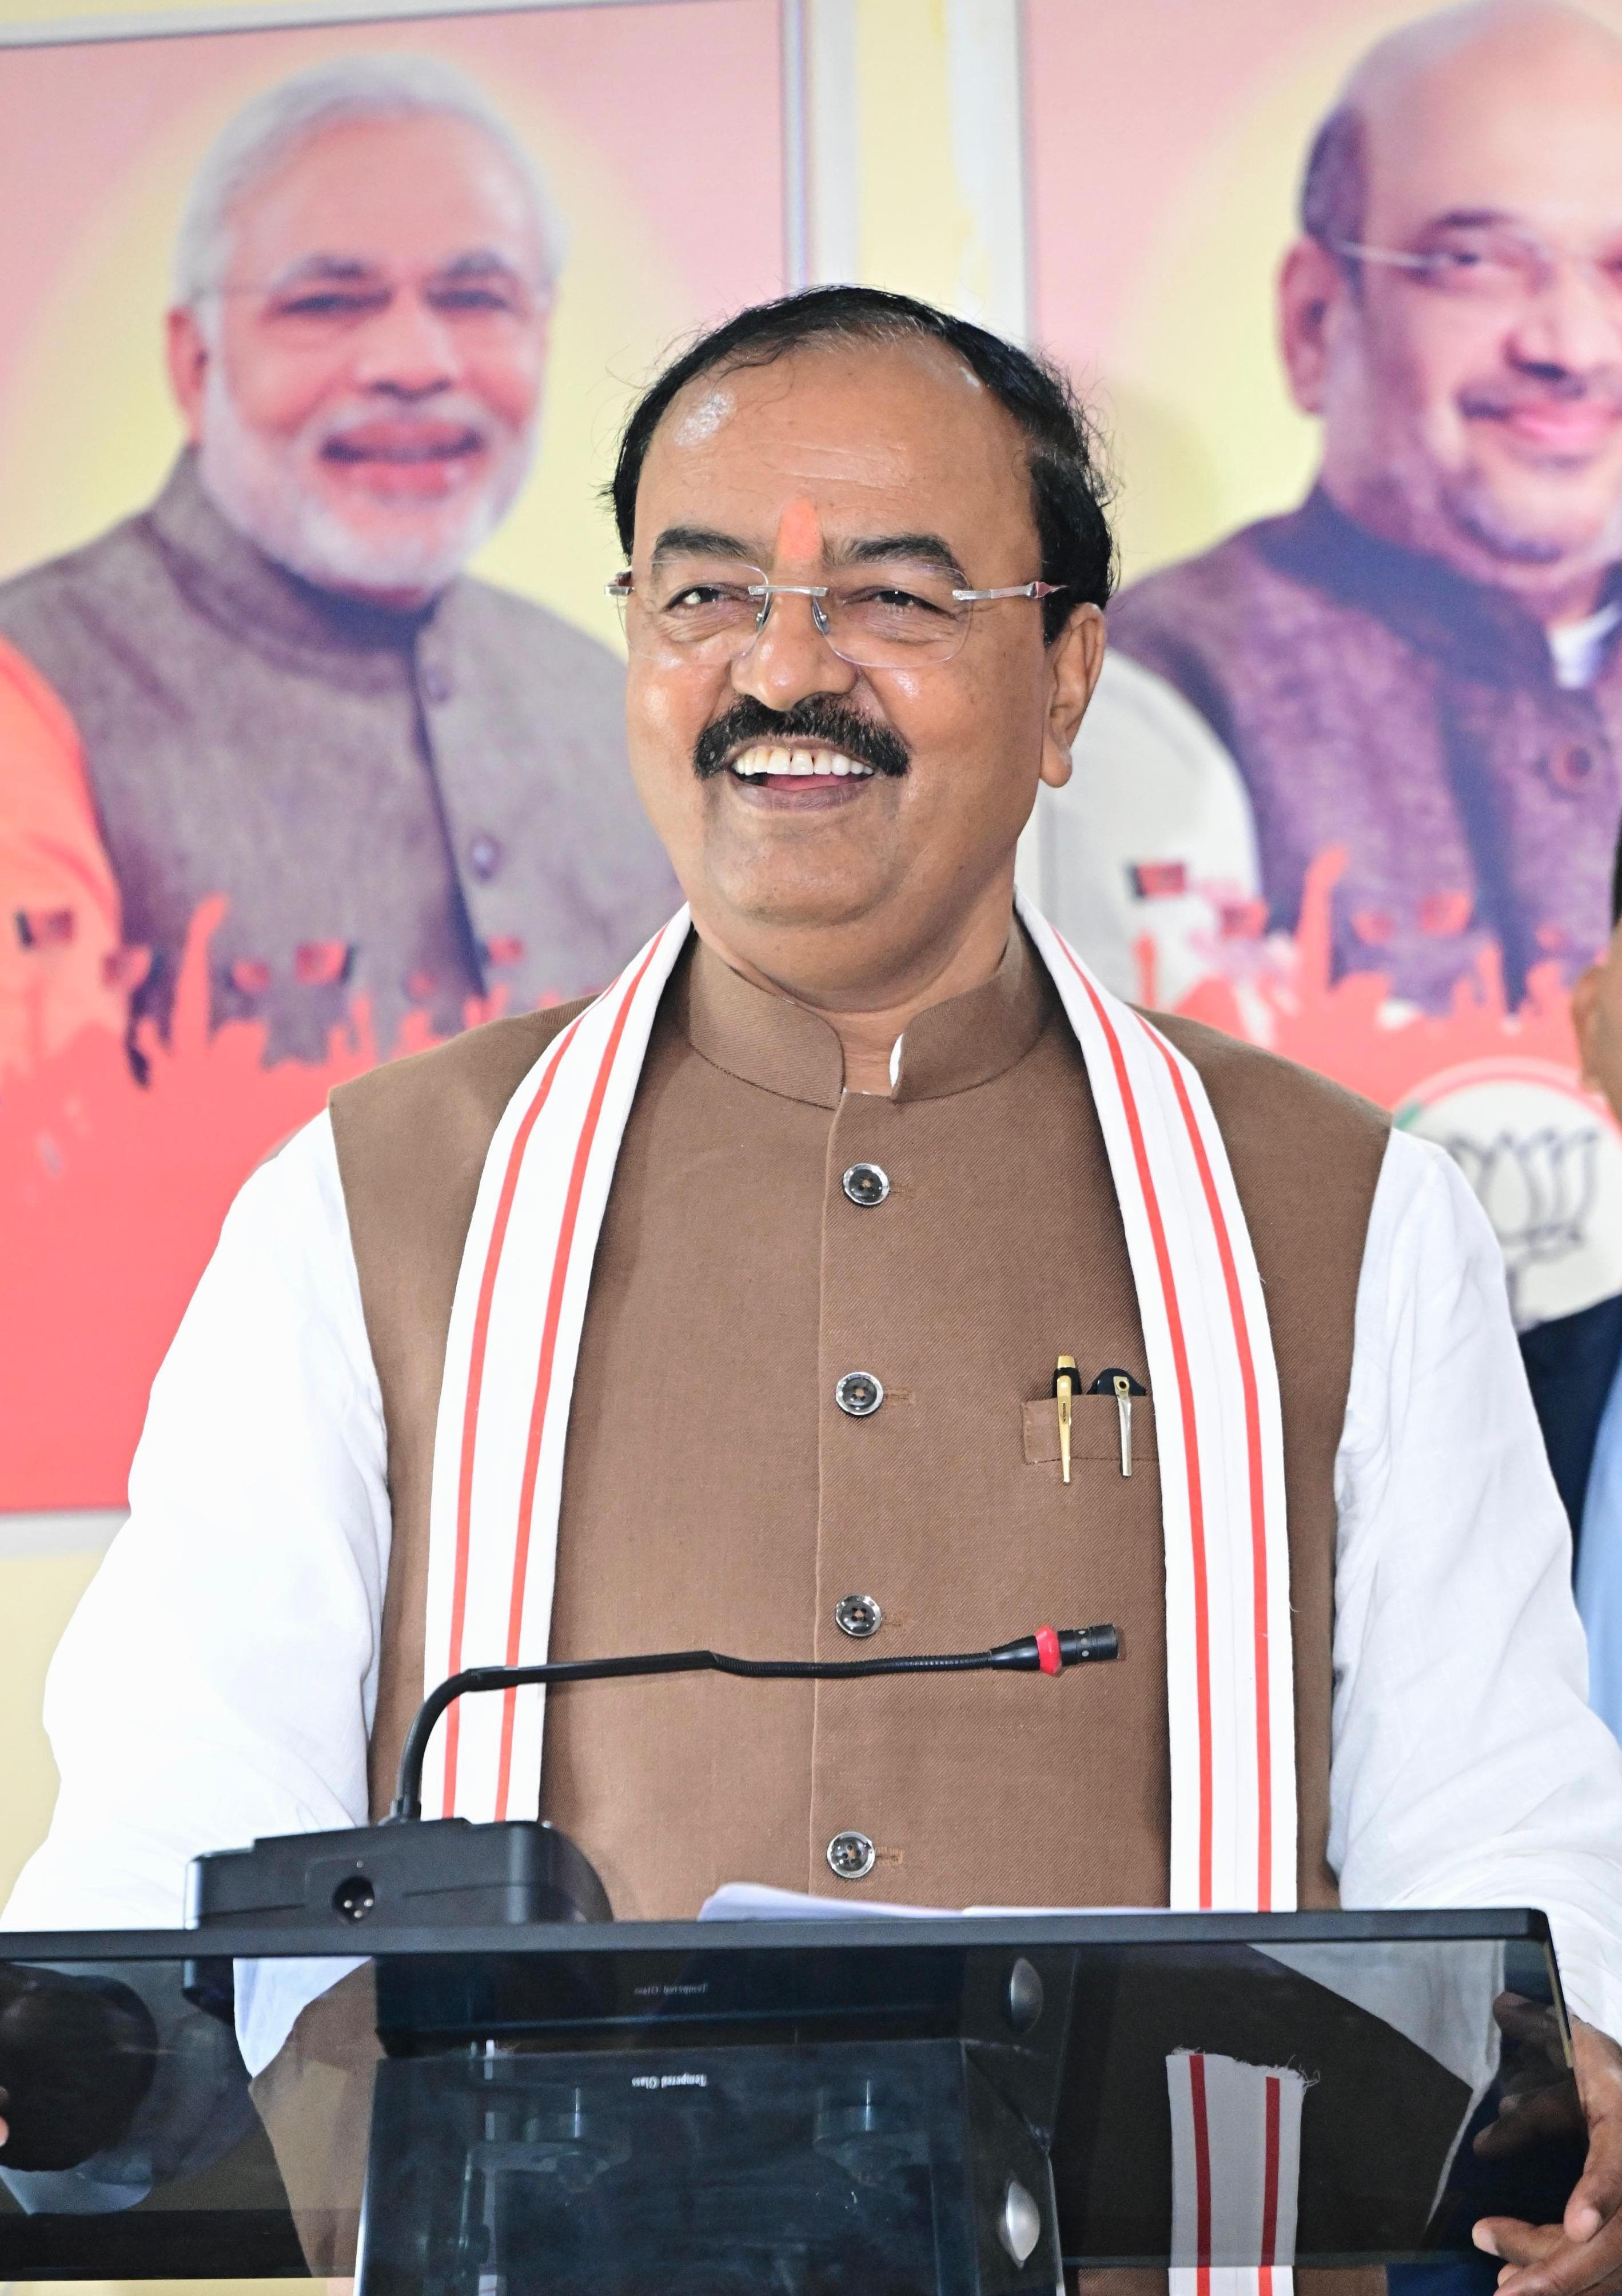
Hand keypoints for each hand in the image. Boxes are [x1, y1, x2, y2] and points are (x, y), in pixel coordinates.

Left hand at [1476, 2008, 1621, 2295]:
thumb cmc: (1612, 2065)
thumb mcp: (1581, 2057)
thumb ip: (1538, 2078)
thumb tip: (1491, 2086)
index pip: (1620, 2163)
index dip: (1600, 2193)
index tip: (1575, 2226)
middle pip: (1618, 2238)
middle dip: (1560, 2265)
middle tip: (1503, 2286)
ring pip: (1616, 2262)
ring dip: (1561, 2278)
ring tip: (1506, 2286)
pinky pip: (1616, 2266)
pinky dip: (1576, 2276)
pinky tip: (1530, 2278)